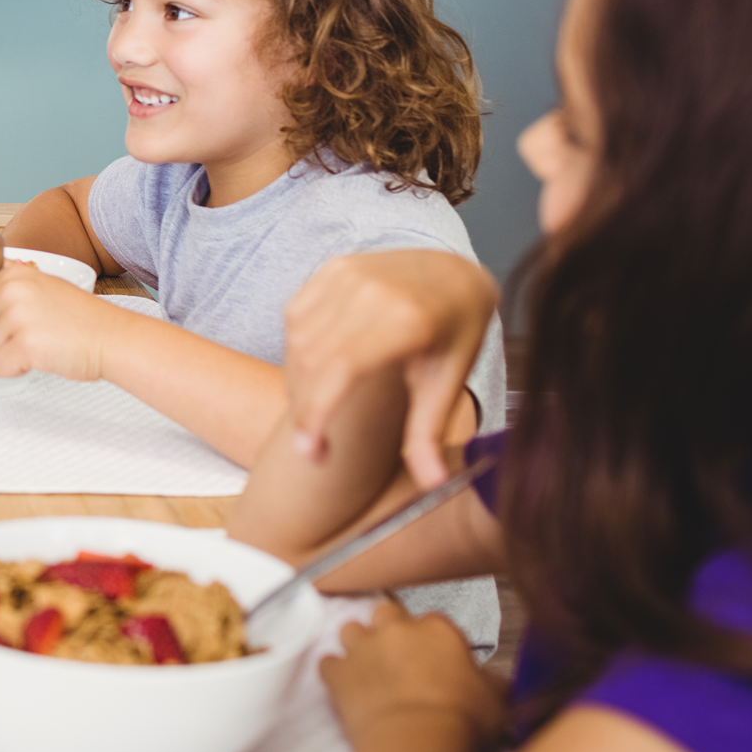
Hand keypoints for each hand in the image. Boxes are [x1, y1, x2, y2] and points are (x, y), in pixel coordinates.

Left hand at [0, 263, 125, 382]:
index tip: (24, 322)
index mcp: (13, 275)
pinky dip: (15, 371)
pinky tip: (40, 359)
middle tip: (34, 337)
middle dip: (1, 341)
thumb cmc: (83, 319)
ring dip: (8, 356)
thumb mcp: (45, 285)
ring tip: (40, 346)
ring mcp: (16, 317)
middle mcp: (11, 291)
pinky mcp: (24, 345)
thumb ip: (14, 285)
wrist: (112, 338)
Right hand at [283, 251, 495, 486]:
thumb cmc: (455, 333)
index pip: (340, 371)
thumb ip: (430, 433)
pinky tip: (321, 363)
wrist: (456, 272)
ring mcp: (350, 274)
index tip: (310, 454)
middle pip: (312, 361)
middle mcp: (373, 291)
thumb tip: (432, 484)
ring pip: (298, 340)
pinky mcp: (334, 267)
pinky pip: (296, 316)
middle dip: (307, 408)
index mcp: (407, 321)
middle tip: (318, 442)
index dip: (316, 416)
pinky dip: (298, 347)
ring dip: (300, 379)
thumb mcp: (449, 382)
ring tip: (324, 401)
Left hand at [321, 598, 503, 751]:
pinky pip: (328, 663)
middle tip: (398, 656)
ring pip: (351, 629)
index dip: (432, 640)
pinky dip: (335, 673)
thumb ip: (490, 682)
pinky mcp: (338, 673)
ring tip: (368, 668)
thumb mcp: (495, 701)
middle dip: (390, 630)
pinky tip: (344, 687)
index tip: (435, 656)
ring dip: (358, 645)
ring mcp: (363, 649)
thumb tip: (494, 683)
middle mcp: (396, 631)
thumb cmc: (459, 724)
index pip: (433, 621)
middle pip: (386, 613)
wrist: (418, 746)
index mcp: (438, 631)